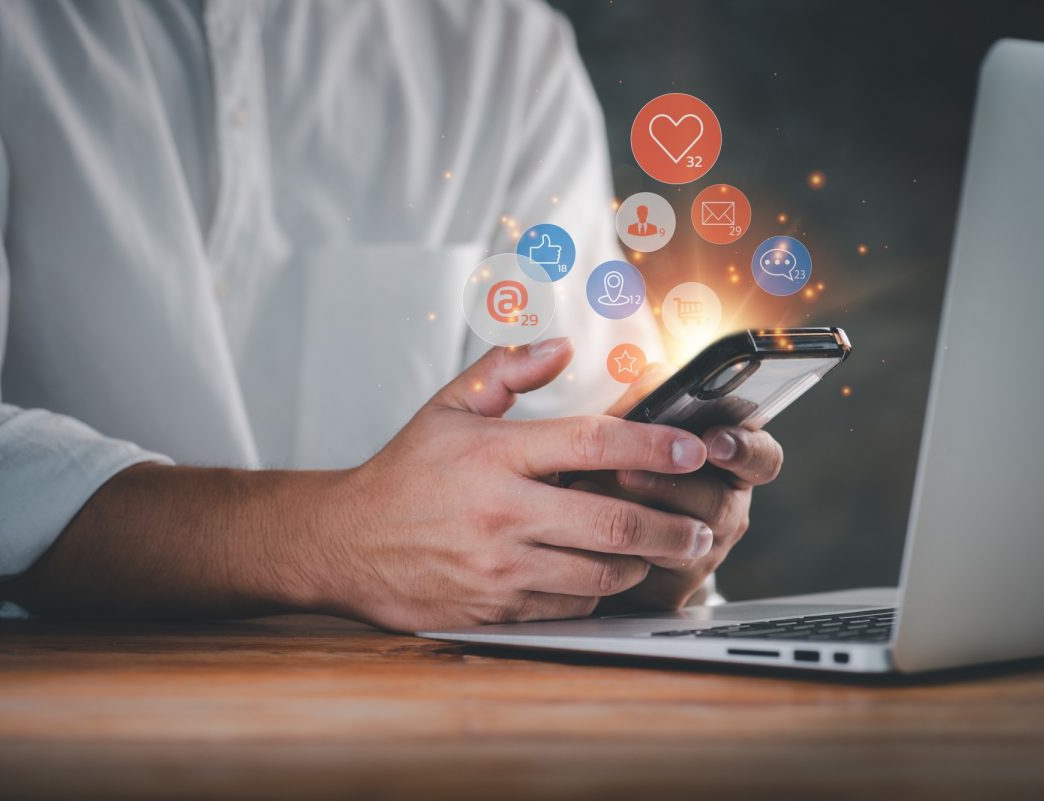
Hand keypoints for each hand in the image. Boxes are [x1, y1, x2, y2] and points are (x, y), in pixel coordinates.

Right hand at [306, 338, 713, 631]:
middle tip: (699, 524)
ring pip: (599, 574)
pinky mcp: (494, 609)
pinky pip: (568, 607)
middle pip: (612, 523)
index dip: (652, 444)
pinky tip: (605, 576)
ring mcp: (499, 567)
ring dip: (640, 564)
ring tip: (659, 551)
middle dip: (670, 527)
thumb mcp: (446, 408)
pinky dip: (596, 593)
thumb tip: (559, 347)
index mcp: (495, 455)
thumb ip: (505, 371)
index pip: (590, 443)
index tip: (692, 447)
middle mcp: (502, 513)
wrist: (344, 544)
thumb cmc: (403, 475)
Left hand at [585, 367, 783, 611]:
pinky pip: (652, 578)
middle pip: (719, 504)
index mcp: (729, 466)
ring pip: (685, 542)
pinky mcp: (670, 589)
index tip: (714, 441)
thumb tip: (654, 374)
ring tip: (594, 496)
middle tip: (629, 470)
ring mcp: (702, 554)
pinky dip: (616, 553)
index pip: (763, 459)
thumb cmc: (623, 466)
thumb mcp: (636, 428)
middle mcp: (724, 511)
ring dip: (639, 518)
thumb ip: (647, 401)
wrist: (592, 530)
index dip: (744, 450)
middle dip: (672, 484)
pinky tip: (583, 537)